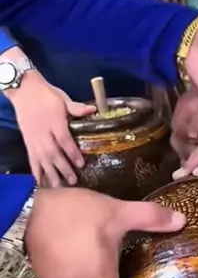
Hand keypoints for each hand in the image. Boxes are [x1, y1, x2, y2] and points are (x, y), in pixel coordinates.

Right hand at [6, 71, 94, 186]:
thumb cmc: (47, 95)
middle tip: (73, 181)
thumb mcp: (63, 98)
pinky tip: (40, 182)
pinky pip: (31, 159)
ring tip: (58, 187)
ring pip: (42, 159)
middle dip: (63, 168)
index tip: (81, 164)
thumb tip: (94, 110)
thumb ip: (77, 108)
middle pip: (53, 153)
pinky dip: (36, 171)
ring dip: (50, 174)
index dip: (72, 152)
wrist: (24, 91)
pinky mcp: (28, 143)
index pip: (64, 140)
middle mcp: (43, 133)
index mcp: (54, 121)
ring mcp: (34, 139)